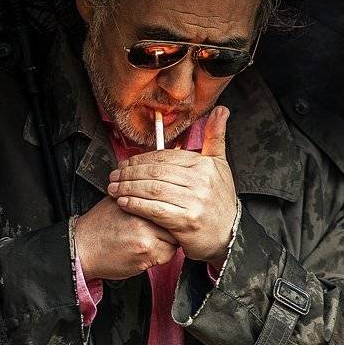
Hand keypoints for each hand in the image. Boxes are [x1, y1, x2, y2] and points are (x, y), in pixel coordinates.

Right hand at [73, 196, 178, 281]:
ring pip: (174, 239)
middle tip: (163, 228)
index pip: (168, 202)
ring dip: (169, 241)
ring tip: (155, 240)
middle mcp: (143, 221)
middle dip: (172, 225)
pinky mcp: (146, 256)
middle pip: (174, 221)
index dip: (169, 208)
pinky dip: (163, 254)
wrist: (82, 248)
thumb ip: (135, 194)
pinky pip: (167, 255)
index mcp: (136, 203)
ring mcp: (146, 240)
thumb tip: (155, 189)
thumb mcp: (114, 201)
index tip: (167, 213)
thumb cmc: (97, 227)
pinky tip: (149, 250)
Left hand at [107, 106, 236, 264]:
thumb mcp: (221, 165)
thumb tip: (221, 109)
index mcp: (205, 166)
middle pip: (155, 172)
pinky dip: (136, 205)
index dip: (141, 159)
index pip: (165, 157)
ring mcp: (194, 202)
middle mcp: (200, 182)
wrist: (229, 235)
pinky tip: (124, 203)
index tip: (125, 164)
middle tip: (114, 176)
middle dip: (130, 173)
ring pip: (152, 189)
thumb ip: (215, 137)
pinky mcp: (186, 221)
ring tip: (114, 188)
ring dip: (128, 188)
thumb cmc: (220, 200)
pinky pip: (155, 209)